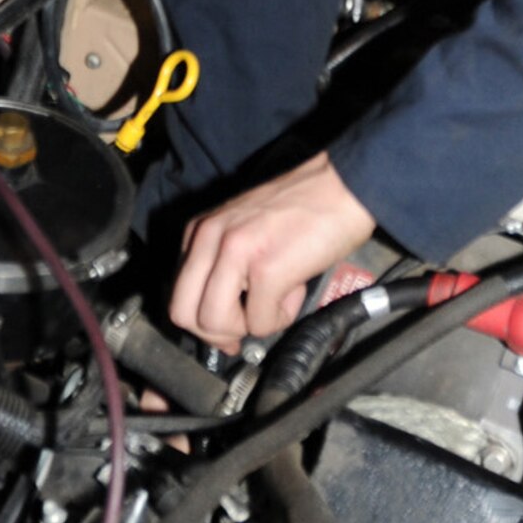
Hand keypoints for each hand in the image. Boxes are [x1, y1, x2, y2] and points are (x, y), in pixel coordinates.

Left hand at [168, 152, 375, 353]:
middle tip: (243, 332)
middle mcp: (210, 237)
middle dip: (214, 334)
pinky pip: (259, 323)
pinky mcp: (265, 269)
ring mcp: (235, 252)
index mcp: (201, 229)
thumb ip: (223, 265)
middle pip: (182, 313)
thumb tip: (220, 321)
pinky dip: (280, 318)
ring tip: (274, 301)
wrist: (343, 188)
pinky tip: (295, 289)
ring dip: (247, 326)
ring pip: (213, 323)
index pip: (178, 294)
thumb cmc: (302, 209)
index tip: (227, 330)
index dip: (202, 322)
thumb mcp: (244, 228)